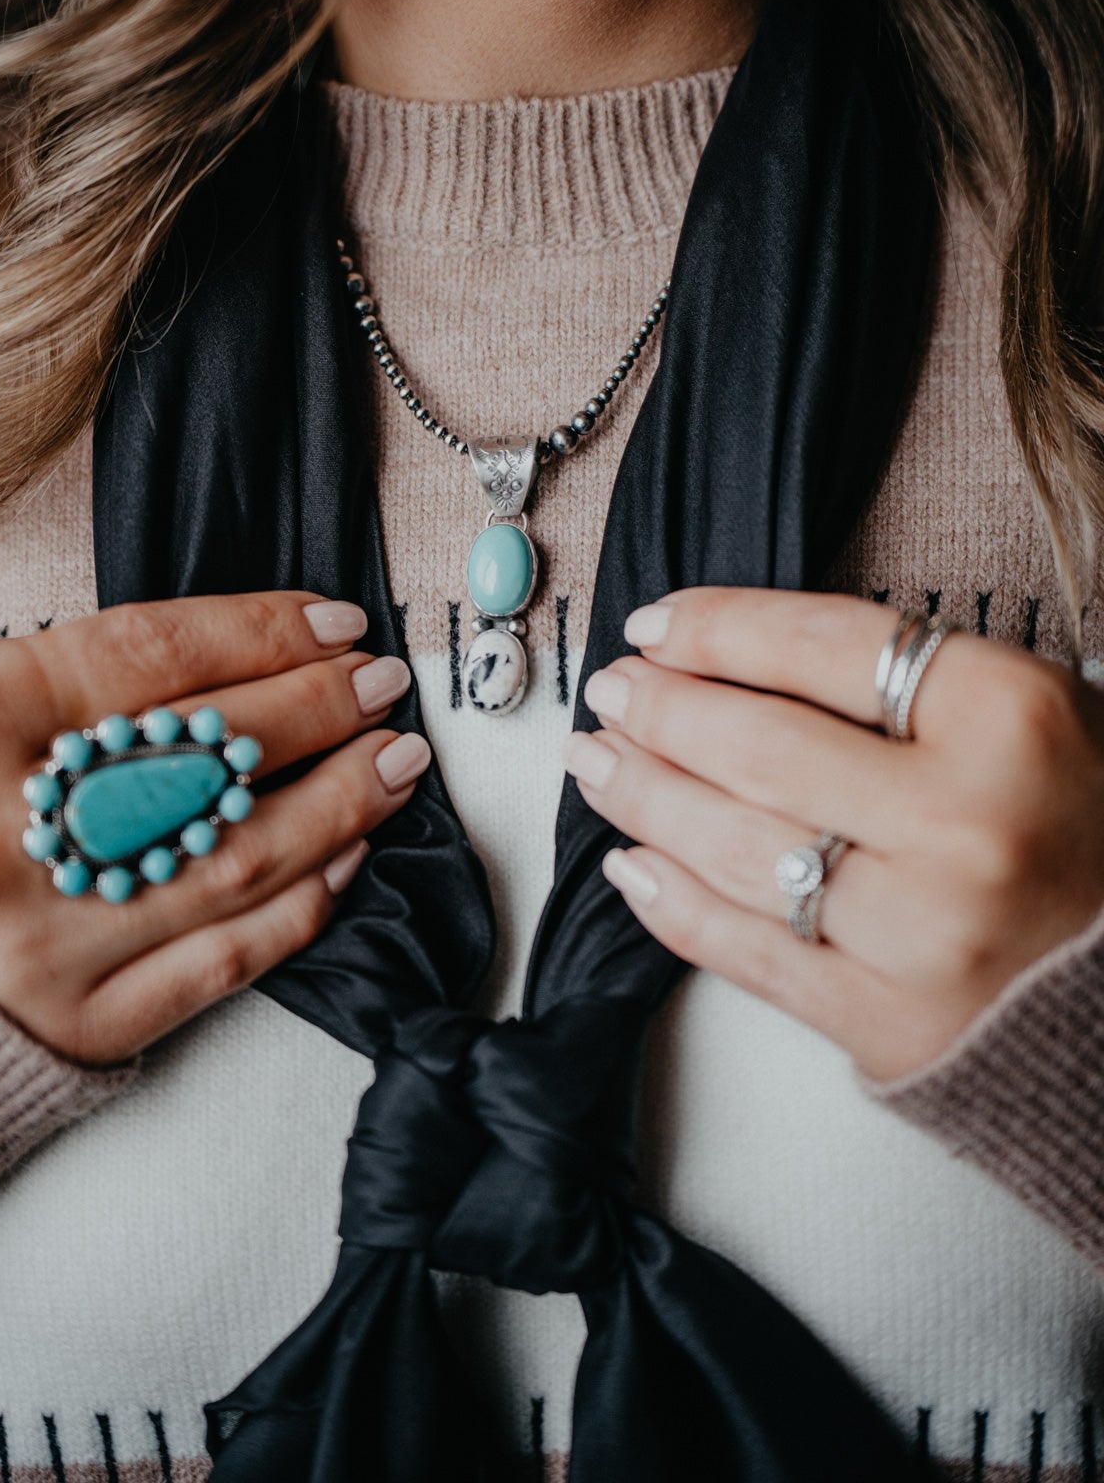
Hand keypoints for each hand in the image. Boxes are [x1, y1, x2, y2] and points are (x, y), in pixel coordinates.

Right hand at [0, 592, 429, 1063]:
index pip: (155, 658)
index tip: (337, 623)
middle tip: (381, 684)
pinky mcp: (80, 1021)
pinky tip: (346, 855)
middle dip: (320, 709)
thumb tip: (251, 653)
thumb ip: (75, 676)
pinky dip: (301, 904)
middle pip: (210, 754)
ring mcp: (46, 940)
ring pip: (238, 859)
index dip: (263, 631)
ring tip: (395, 762)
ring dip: (339, 804)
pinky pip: (224, 958)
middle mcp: (6, 833)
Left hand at [564, 588, 1103, 1082]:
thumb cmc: (1086, 830)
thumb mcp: (1034, 716)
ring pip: (737, 850)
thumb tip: (729, 655)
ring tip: (597, 764)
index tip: (655, 625)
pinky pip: (749, 955)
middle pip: (760, 747)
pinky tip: (631, 865)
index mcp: (1011, 722)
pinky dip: (674, 905)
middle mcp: (967, 825)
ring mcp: (925, 936)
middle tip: (611, 692)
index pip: (825, 645)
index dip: (718, 627)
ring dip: (644, 798)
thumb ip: (909, 678)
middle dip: (660, 711)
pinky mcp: (892, 1026)